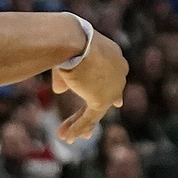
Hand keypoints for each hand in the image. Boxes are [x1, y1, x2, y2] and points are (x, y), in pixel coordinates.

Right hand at [53, 27, 126, 143]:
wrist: (72, 39)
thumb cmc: (66, 42)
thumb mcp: (65, 58)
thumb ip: (64, 77)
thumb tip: (59, 90)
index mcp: (113, 56)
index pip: (114, 77)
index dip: (113, 92)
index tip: (117, 103)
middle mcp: (118, 72)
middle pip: (106, 97)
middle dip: (92, 114)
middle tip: (89, 131)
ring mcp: (113, 87)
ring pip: (96, 111)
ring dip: (79, 125)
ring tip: (66, 137)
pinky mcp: (102, 99)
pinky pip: (90, 117)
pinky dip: (78, 127)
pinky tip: (68, 136)